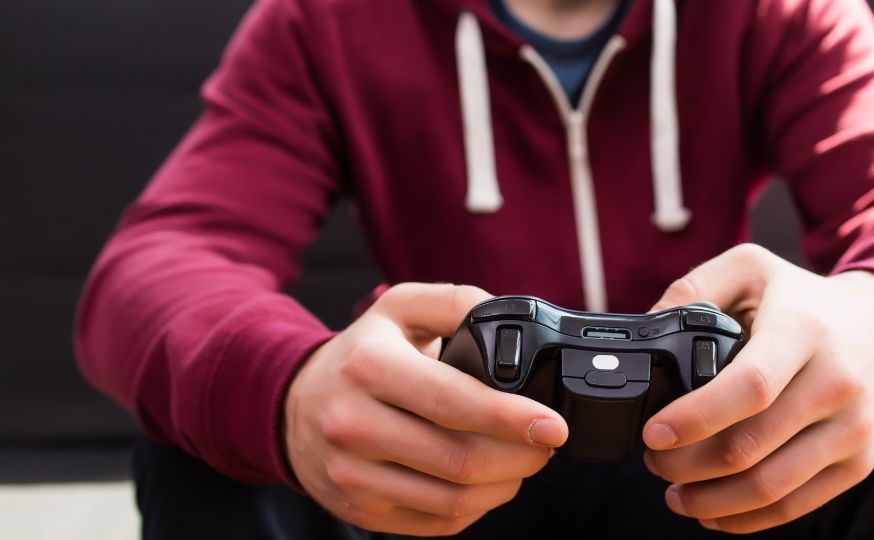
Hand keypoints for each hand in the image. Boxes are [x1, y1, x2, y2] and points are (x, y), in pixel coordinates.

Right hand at [284, 283, 568, 535]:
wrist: (293, 406)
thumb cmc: (362, 355)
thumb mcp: (401, 308)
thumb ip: (457, 302)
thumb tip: (508, 319)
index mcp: (369, 367)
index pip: (453, 402)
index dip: (512, 419)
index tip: (554, 426)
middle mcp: (353, 424)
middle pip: (460, 460)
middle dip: (522, 456)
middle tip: (546, 442)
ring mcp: (353, 475)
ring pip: (453, 499)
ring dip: (505, 485)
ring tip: (523, 461)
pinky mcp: (360, 510)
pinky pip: (437, 522)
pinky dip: (477, 506)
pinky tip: (490, 482)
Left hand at [642, 244, 873, 532]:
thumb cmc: (808, 302)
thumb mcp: (753, 268)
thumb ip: (696, 287)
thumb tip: (650, 324)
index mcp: (803, 331)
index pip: (750, 386)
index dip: (696, 418)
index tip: (654, 433)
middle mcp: (835, 382)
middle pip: (751, 446)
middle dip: (686, 464)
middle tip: (654, 461)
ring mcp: (851, 429)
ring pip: (771, 486)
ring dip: (710, 500)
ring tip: (674, 492)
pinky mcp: (859, 463)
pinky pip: (797, 506)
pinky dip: (747, 518)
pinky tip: (713, 511)